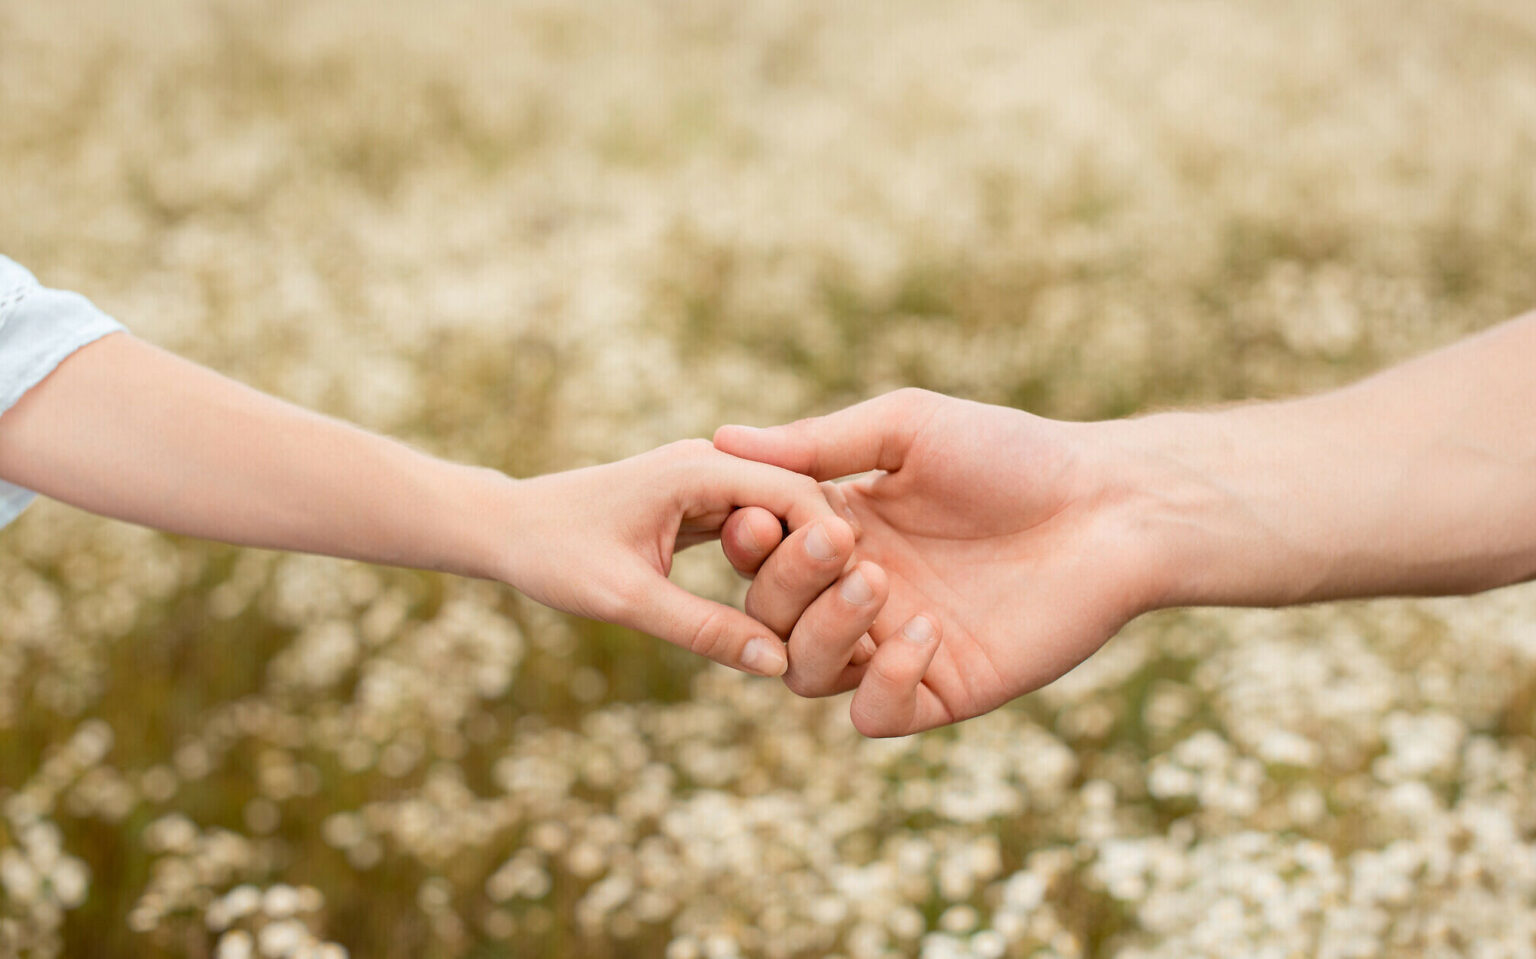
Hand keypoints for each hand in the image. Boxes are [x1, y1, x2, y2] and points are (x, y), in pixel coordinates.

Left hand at [494, 439, 863, 677]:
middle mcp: (707, 465)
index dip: (833, 540)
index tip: (865, 591)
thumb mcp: (625, 600)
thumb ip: (702, 629)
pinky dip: (775, 559)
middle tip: (869, 604)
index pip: (792, 491)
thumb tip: (777, 665)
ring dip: (805, 556)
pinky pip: (751, 527)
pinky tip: (801, 601)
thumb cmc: (553, 557)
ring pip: (776, 514)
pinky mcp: (695, 503)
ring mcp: (703, 482)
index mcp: (696, 469)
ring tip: (844, 607)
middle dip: (829, 549)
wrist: (503, 529)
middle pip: (794, 499)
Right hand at [716, 389, 1161, 734]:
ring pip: (808, 673)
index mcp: (840, 531)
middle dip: (790, 583)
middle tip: (841, 544)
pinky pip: (876, 715)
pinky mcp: (943, 689)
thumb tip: (721, 439)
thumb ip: (818, 443)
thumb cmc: (1012, 454)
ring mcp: (896, 645)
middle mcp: (857, 592)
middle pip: (772, 617)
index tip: (759, 517)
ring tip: (880, 584)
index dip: (748, 543)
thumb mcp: (907, 429)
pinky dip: (882, 682)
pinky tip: (925, 633)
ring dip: (827, 632)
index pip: (759, 555)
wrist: (1109, 507)